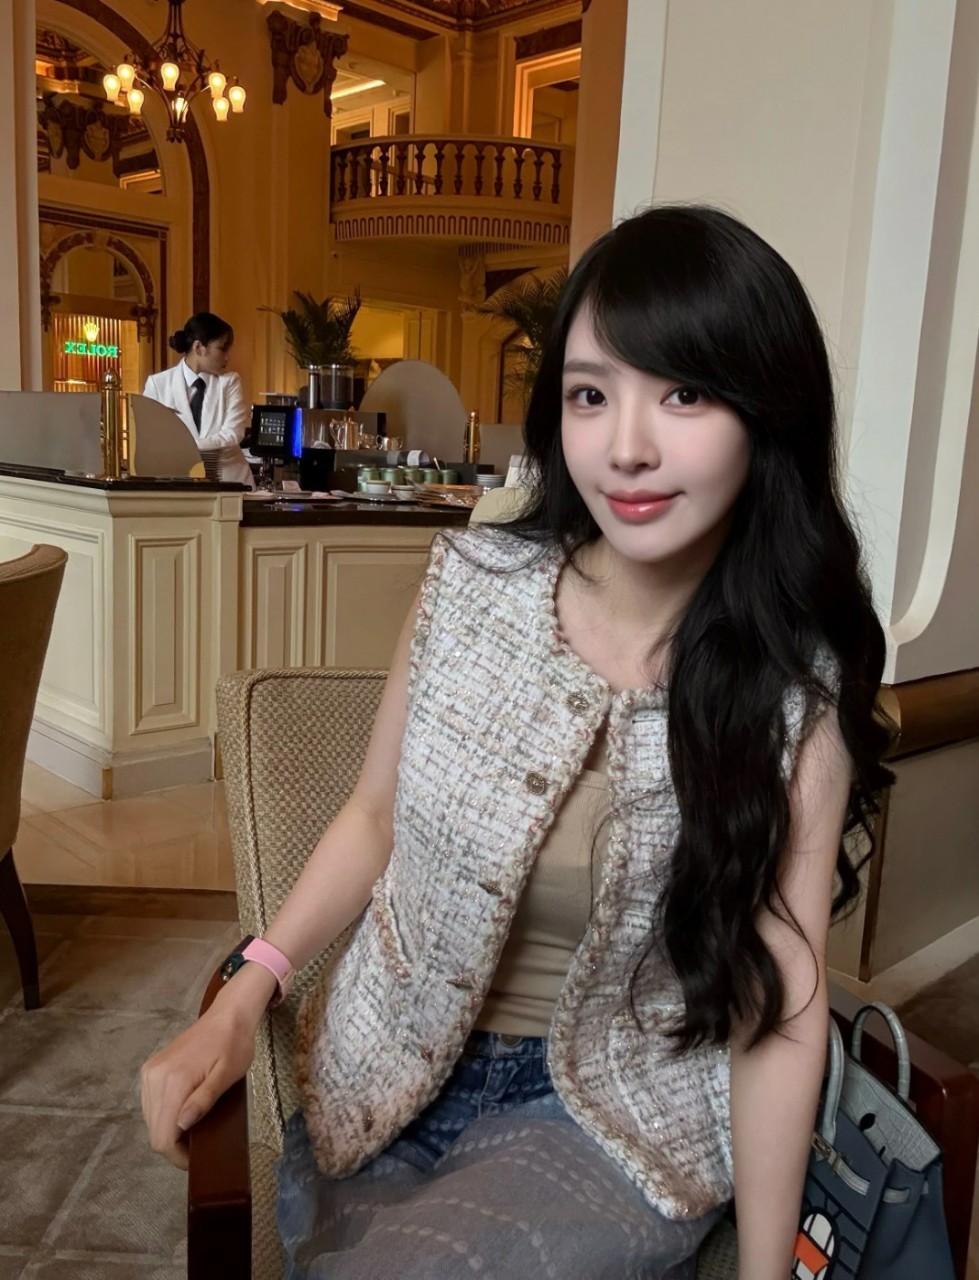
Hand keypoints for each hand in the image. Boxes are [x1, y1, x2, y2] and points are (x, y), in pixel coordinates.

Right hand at [140, 964, 274, 1168]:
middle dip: (174, 1144)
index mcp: (174, 1081)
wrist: (227, 1015)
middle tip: (199, 1143)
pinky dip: (164, 1114)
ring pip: (150, 1120)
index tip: (196, 1159)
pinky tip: (183, 1110)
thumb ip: (204, 1100)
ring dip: (169, 1129)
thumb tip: (182, 1125)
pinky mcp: (150, 1069)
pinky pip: (151, 1104)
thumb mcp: (227, 1075)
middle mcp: (154, 1077)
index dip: (177, 1156)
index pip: (162, 1137)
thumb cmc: (234, 1045)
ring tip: (194, 1126)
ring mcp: (149, 1072)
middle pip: (154, 1131)